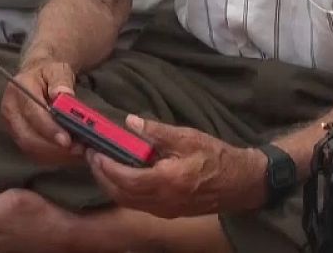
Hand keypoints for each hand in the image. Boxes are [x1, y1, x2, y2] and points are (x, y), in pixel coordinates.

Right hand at [0, 59, 81, 165]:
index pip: (32, 113)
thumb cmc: (49, 74)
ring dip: (55, 155)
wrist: (37, 76)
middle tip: (78, 149)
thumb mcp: (58, 69)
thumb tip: (62, 94)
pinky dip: (53, 157)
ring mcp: (11, 126)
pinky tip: (69, 154)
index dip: (49, 129)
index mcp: (18, 90)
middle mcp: (10, 110)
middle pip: (28, 137)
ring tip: (78, 152)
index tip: (67, 140)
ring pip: (31, 149)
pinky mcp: (17, 137)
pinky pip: (34, 153)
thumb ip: (61, 80)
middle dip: (54, 148)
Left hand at [86, 115, 268, 217]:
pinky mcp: (169, 211)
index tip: (94, 152)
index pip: (125, 178)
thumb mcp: (188, 137)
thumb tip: (130, 122)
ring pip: (128, 202)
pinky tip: (122, 176)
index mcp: (166, 181)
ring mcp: (165, 209)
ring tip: (102, 165)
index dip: (106, 167)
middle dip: (102, 176)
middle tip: (91, 157)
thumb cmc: (217, 157)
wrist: (241, 182)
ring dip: (111, 185)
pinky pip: (138, 205)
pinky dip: (124, 192)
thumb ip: (157, 131)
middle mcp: (162, 201)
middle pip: (121, 194)